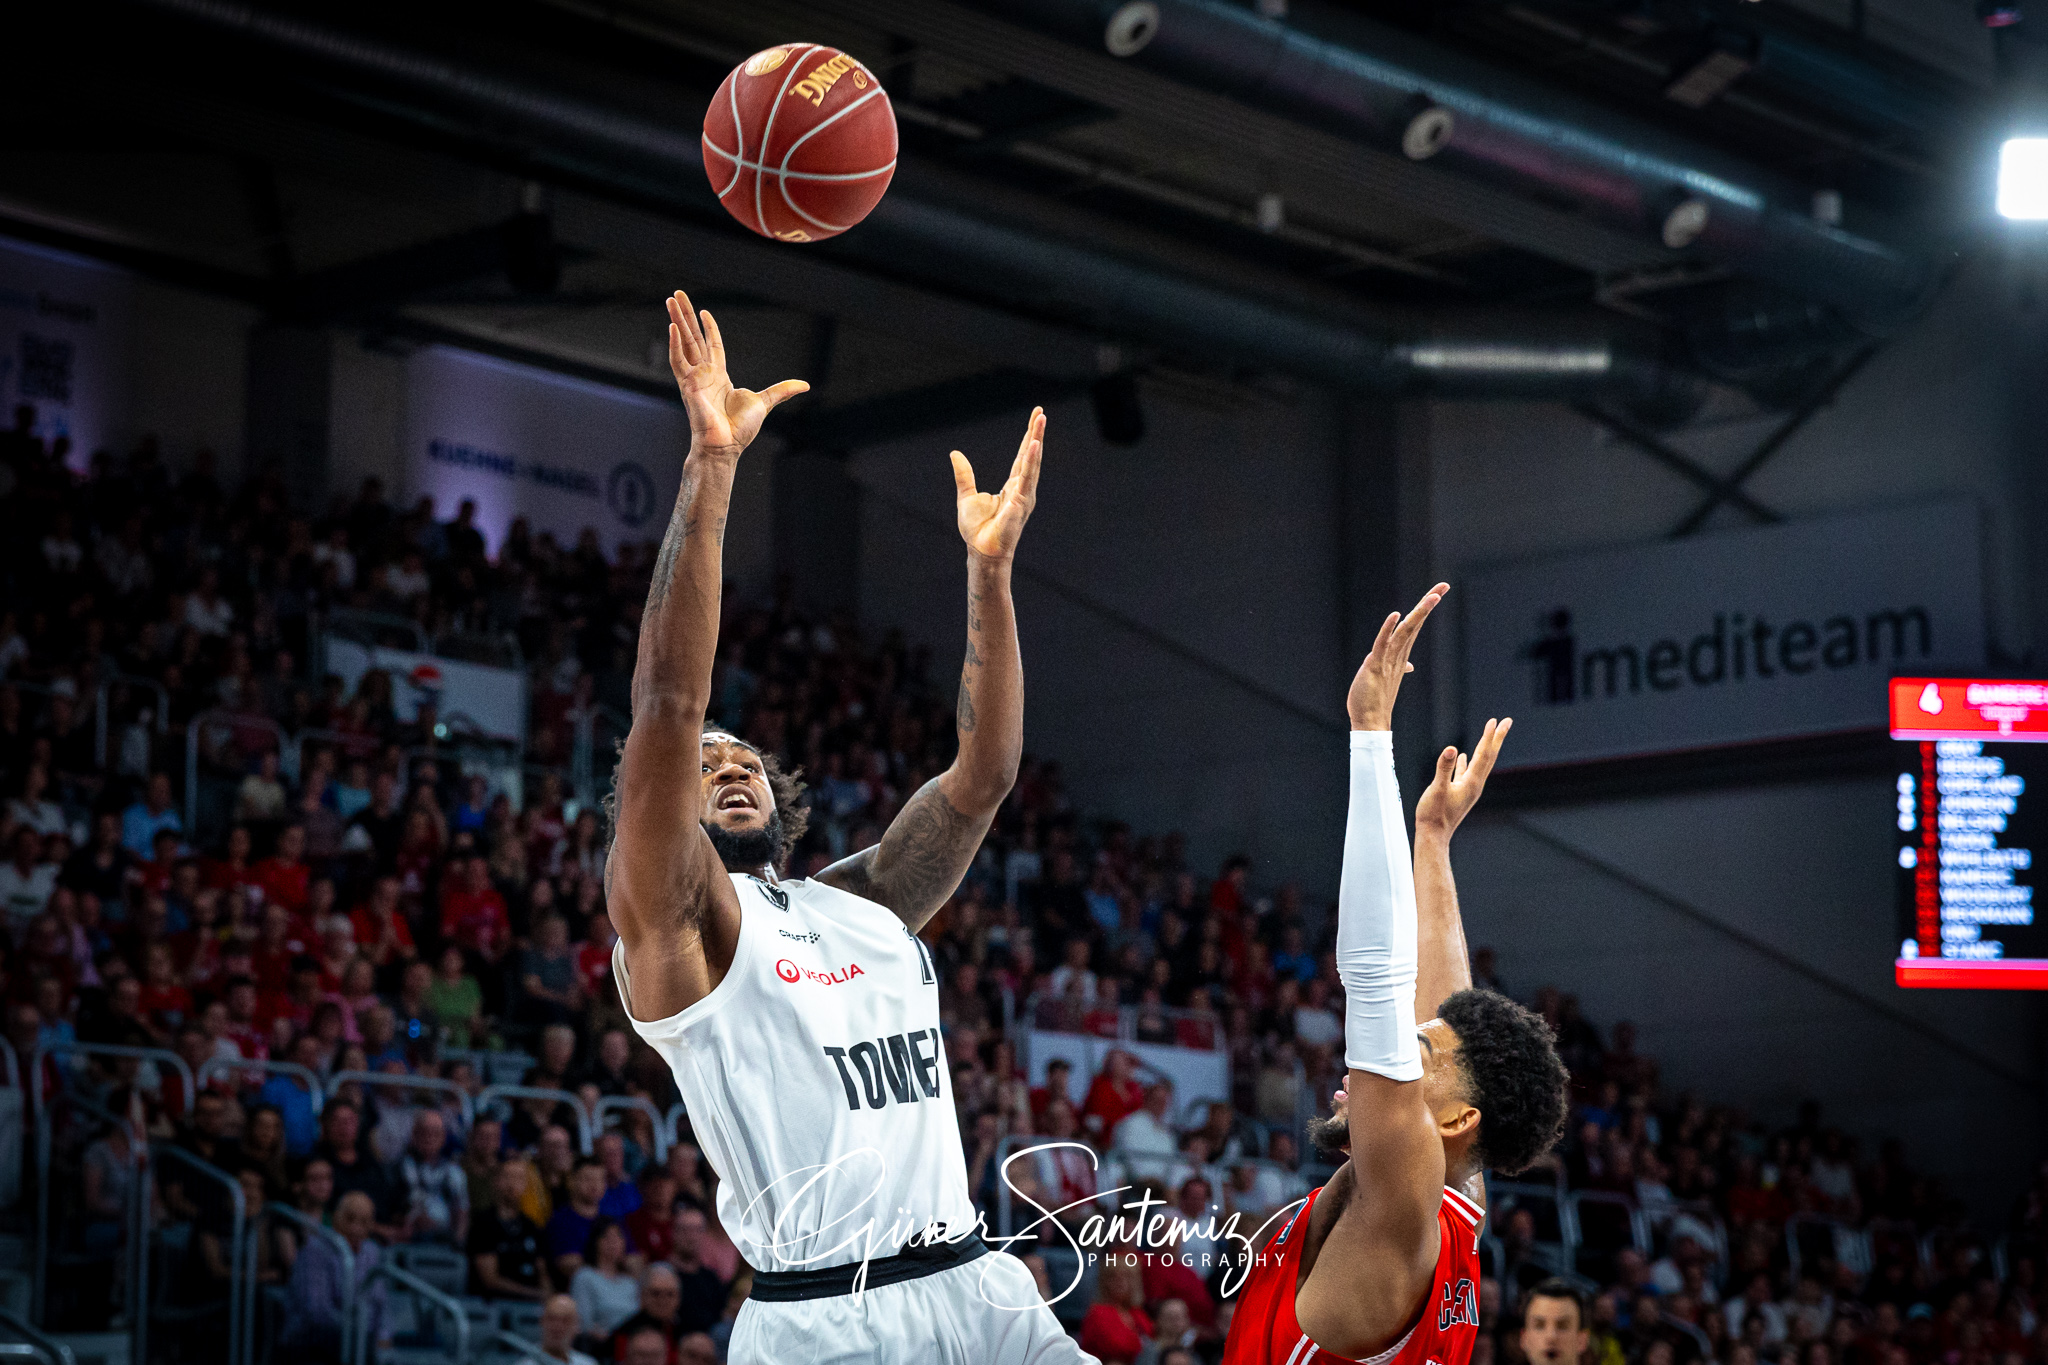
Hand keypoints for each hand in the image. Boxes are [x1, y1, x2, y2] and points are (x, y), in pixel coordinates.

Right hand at [666, 291, 808, 455]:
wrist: (726, 446)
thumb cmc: (740, 429)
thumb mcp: (765, 402)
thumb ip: (782, 390)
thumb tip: (805, 385)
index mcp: (719, 376)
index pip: (712, 345)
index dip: (709, 327)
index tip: (703, 311)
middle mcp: (704, 374)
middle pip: (694, 338)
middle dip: (686, 316)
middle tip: (678, 295)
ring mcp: (693, 378)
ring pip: (683, 342)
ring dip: (677, 321)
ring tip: (670, 300)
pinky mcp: (687, 386)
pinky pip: (677, 361)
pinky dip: (674, 344)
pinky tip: (672, 326)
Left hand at [951, 407, 1044, 560]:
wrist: (980, 551)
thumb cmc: (976, 530)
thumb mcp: (966, 496)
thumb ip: (964, 474)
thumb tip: (955, 453)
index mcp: (1012, 487)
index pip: (1023, 456)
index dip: (1029, 437)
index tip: (1036, 417)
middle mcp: (1022, 489)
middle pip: (1031, 455)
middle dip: (1036, 433)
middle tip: (1041, 412)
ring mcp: (1024, 495)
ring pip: (1032, 463)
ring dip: (1037, 441)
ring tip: (1040, 421)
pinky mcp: (1020, 503)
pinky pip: (1027, 478)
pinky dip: (1031, 461)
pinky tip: (1034, 445)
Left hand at [1346, 583, 1447, 729]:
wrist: (1370, 722)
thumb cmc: (1375, 700)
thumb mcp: (1388, 677)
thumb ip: (1398, 667)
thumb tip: (1409, 666)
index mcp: (1401, 655)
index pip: (1414, 626)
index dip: (1425, 608)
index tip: (1439, 591)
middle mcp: (1399, 655)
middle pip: (1415, 624)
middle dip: (1428, 604)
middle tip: (1444, 586)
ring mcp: (1389, 660)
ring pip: (1405, 631)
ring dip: (1418, 614)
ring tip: (1433, 597)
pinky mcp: (1376, 666)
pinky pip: (1383, 644)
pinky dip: (1389, 629)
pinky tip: (1396, 615)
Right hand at [1415, 717, 1509, 836]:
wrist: (1433, 835)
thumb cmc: (1433, 814)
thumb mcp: (1437, 789)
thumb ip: (1444, 768)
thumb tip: (1452, 749)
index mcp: (1471, 782)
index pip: (1483, 754)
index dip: (1488, 736)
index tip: (1494, 721)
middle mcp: (1475, 785)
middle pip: (1489, 756)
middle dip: (1497, 738)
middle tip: (1507, 721)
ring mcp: (1468, 788)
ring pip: (1481, 762)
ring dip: (1486, 747)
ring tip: (1491, 734)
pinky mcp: (1460, 792)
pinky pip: (1467, 771)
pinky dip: (1468, 761)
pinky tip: (1464, 755)